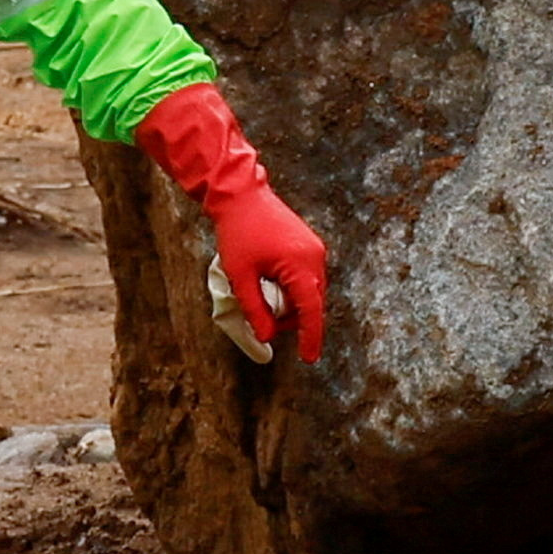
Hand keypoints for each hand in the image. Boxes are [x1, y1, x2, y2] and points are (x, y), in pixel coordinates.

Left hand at [133, 80, 331, 366]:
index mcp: (300, 266)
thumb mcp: (241, 276)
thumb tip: (268, 338)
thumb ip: (255, 310)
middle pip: (310, 303)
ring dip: (291, 303)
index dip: (310, 337)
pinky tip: (270, 284)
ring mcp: (315, 250)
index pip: (311, 311)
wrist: (241, 194)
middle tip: (262, 322)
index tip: (309, 359)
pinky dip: (292, 289)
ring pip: (309, 291)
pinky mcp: (310, 245)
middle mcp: (315, 258)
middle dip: (291, 320)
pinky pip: (307, 277)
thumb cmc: (238, 233)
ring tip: (261, 297)